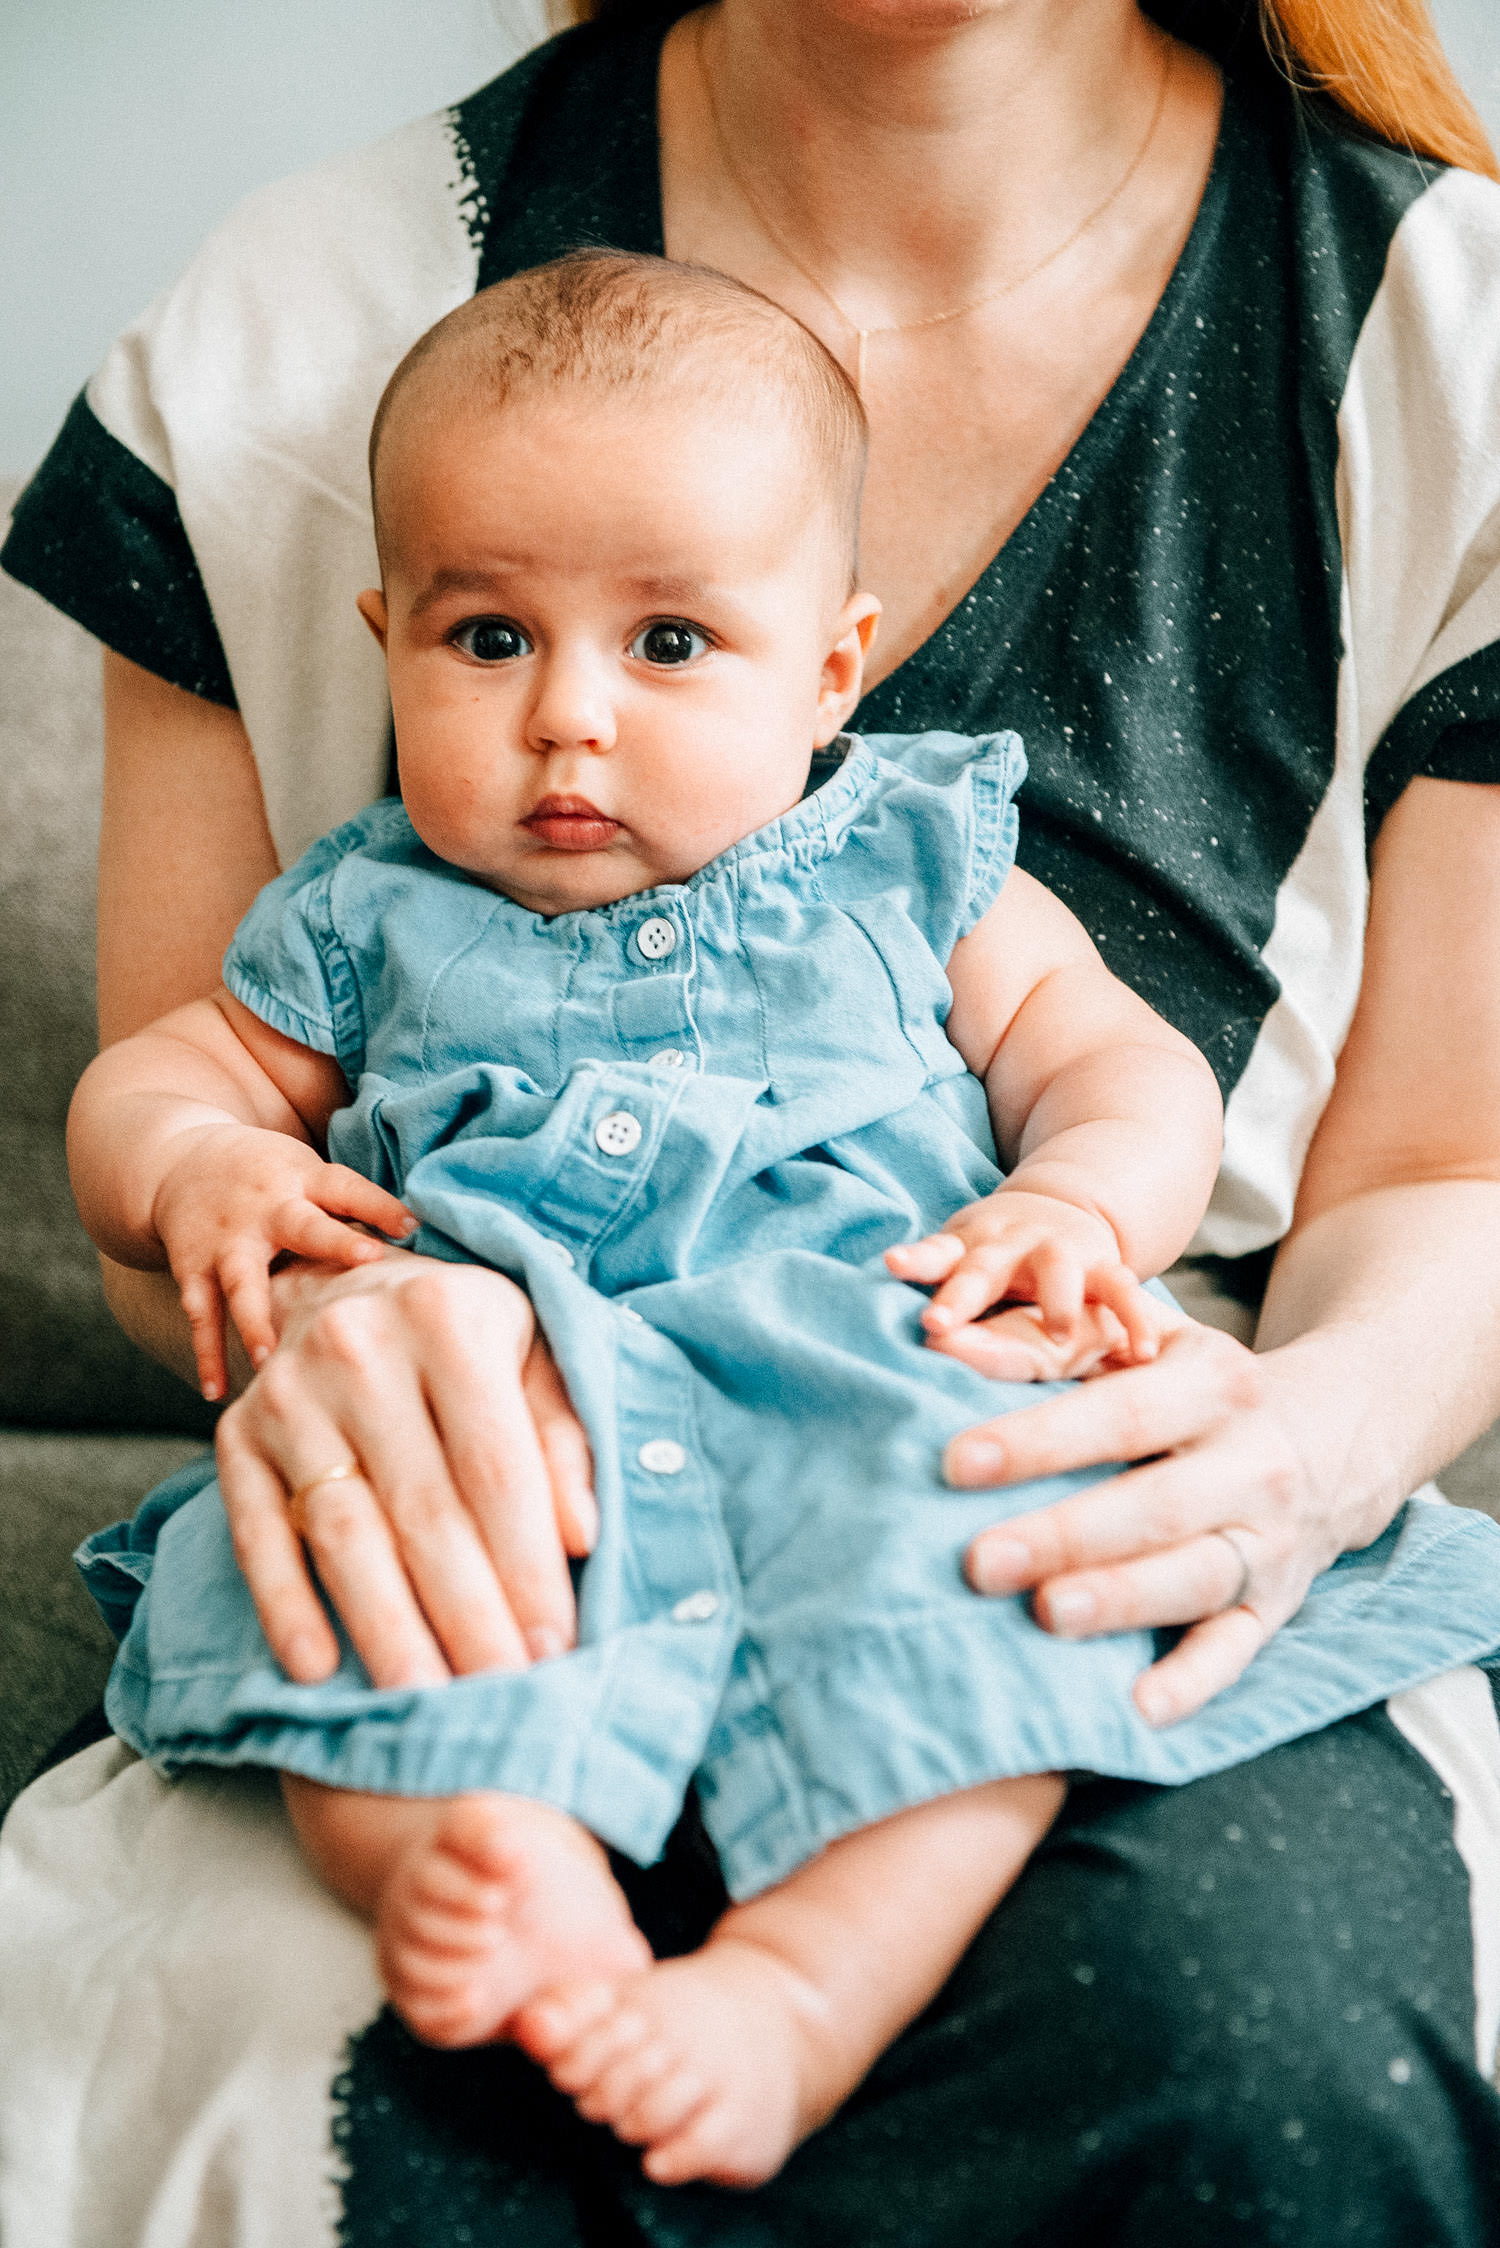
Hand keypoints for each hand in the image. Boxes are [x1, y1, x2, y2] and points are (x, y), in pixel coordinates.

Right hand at [151, 1123, 415, 1398]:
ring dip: (255, 1322)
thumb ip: (354, 1205)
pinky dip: (206, 1354)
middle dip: (333, 1243)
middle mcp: (265, 1207)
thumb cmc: (271, 1175)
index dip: (380, 1205)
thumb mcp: (308, 1172)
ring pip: (242, 1283)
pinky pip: (201, 1315)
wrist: (178, 1161)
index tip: (413, 1225)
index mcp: (303, 1179)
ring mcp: (226, 1241)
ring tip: (269, 1362)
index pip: (347, 1188)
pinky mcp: (193, 1268)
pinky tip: (217, 1394)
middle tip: (365, 1259)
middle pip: (301, 1226)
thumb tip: (426, 1242)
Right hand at [213, 1247, 596, 1688]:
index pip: (495, 1468)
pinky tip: (317, 1669)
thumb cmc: (469, 1340)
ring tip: (424, 1704)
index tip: (556, 1645)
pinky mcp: (235, 1435)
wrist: (346, 1289)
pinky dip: (285, 1605)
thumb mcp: (534, 1355)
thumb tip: (583, 1535)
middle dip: (468, 1615)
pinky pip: (256, 1533)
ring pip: (344, 1531)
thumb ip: (565, 1437)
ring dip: (385, 1628)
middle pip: (423, 1510)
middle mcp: (359, 1347)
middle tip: (502, 1694)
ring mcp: (287, 1392)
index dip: (528, 1565)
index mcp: (447, 1317)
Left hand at [885, 1190, 1162, 1360]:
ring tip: (1060, 1333)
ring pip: (1058, 1274)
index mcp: (967, 1246)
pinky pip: (1122, 1293)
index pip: (937, 1255)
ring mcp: (1061, 1253)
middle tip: (940, 1323)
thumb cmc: (991, 1256)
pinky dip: (1133, 1319)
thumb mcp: (956, 1259)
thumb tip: (855, 1332)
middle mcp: (1010, 1246)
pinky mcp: (1104, 1269)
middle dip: (964, 1294)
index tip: (893, 1266)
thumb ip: (926, 1282)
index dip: (917, 1261)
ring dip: (1057, 1301)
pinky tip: (1141, 1354)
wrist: (1061, 1209)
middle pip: (983, 1268)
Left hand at [944, 1318, 1344, 1726]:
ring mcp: (1269, 1539)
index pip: (1123, 1414)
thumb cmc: (1198, 1385)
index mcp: (1214, 1384)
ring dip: (1120, 1601)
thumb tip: (946, 1343)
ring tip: (1046, 1615)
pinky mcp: (1276, 1604)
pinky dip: (1194, 1682)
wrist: (1335, 1432)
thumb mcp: (1147, 1340)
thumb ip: (1051, 1342)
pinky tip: (1142, 1708)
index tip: (958, 1464)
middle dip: (1065, 1534)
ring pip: (1194, 1577)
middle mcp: (1251, 1463)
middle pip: (1155, 1505)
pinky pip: (1237, 1648)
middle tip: (979, 1560)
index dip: (1042, 1441)